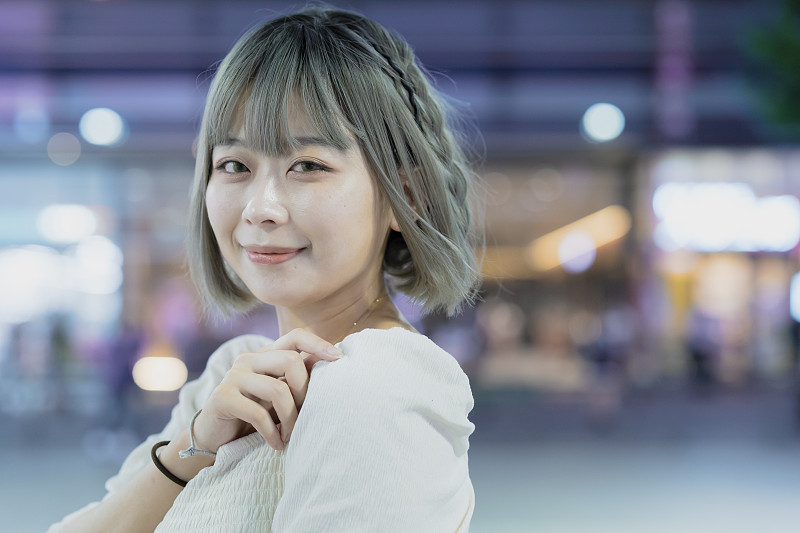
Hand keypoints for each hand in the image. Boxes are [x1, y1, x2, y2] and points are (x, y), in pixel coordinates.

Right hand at [192, 328, 342, 451]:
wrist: (214, 436)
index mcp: (265, 354)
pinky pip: (258, 414)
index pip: (295, 336)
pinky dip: (273, 433)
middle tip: (307, 415)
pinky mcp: (222, 398)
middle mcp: (249, 360)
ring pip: (278, 390)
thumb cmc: (254, 413)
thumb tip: (333, 359)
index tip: (339, 358)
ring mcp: (233, 377)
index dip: (318, 344)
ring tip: (292, 436)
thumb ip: (297, 377)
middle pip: (290, 360)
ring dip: (291, 418)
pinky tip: (278, 445)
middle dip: (305, 391)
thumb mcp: (278, 393)